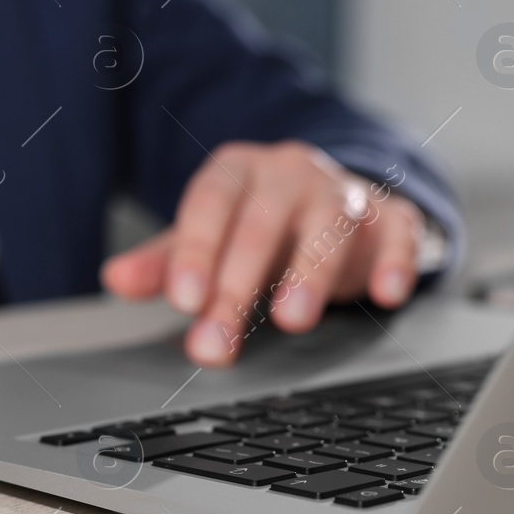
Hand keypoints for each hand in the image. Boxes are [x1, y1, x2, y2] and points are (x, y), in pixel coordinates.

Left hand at [101, 140, 423, 367]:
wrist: (336, 195)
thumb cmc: (260, 222)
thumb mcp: (209, 235)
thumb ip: (167, 261)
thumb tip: (115, 278)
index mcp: (238, 171)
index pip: (211, 203)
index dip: (197, 251)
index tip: (184, 300)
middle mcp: (291, 174)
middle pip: (262, 225)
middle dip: (238, 286)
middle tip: (218, 342)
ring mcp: (345, 193)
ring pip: (330, 225)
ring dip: (311, 274)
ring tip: (293, 320)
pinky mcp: (392, 218)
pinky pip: (398, 233)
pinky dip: (394, 262)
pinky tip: (387, 293)